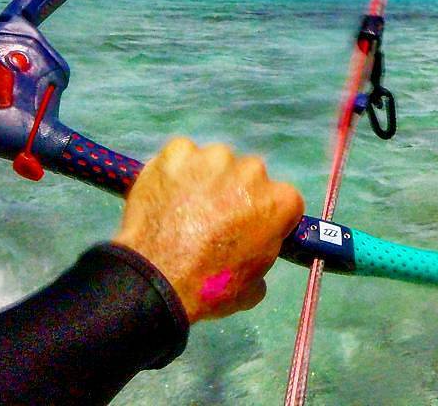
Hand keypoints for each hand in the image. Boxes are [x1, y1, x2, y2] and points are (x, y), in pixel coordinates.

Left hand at [113, 137, 303, 322]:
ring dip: (206, 180)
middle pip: (249, 177)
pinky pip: (182, 157)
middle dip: (235, 194)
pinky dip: (175, 171)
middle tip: (212, 221)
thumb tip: (250, 251)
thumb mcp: (252, 288)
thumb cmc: (210, 288)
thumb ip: (261, 257)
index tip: (248, 232)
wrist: (156, 277)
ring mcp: (214, 156)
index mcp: (280, 200)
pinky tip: (164, 194)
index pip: (282, 202)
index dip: (265, 218)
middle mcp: (253, 169)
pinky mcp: (178, 150)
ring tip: (183, 208)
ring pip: (215, 164)